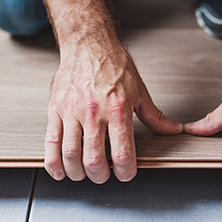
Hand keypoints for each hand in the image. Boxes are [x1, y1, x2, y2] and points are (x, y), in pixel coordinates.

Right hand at [44, 39, 182, 183]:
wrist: (89, 45)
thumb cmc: (113, 64)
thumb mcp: (139, 90)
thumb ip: (154, 116)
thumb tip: (172, 130)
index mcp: (118, 108)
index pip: (122, 152)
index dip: (125, 171)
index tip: (126, 173)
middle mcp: (93, 111)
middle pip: (93, 160)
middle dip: (101, 176)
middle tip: (105, 175)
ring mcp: (72, 111)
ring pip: (70, 155)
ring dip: (78, 173)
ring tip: (85, 173)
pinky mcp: (55, 109)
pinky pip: (50, 142)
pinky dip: (53, 162)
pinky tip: (60, 170)